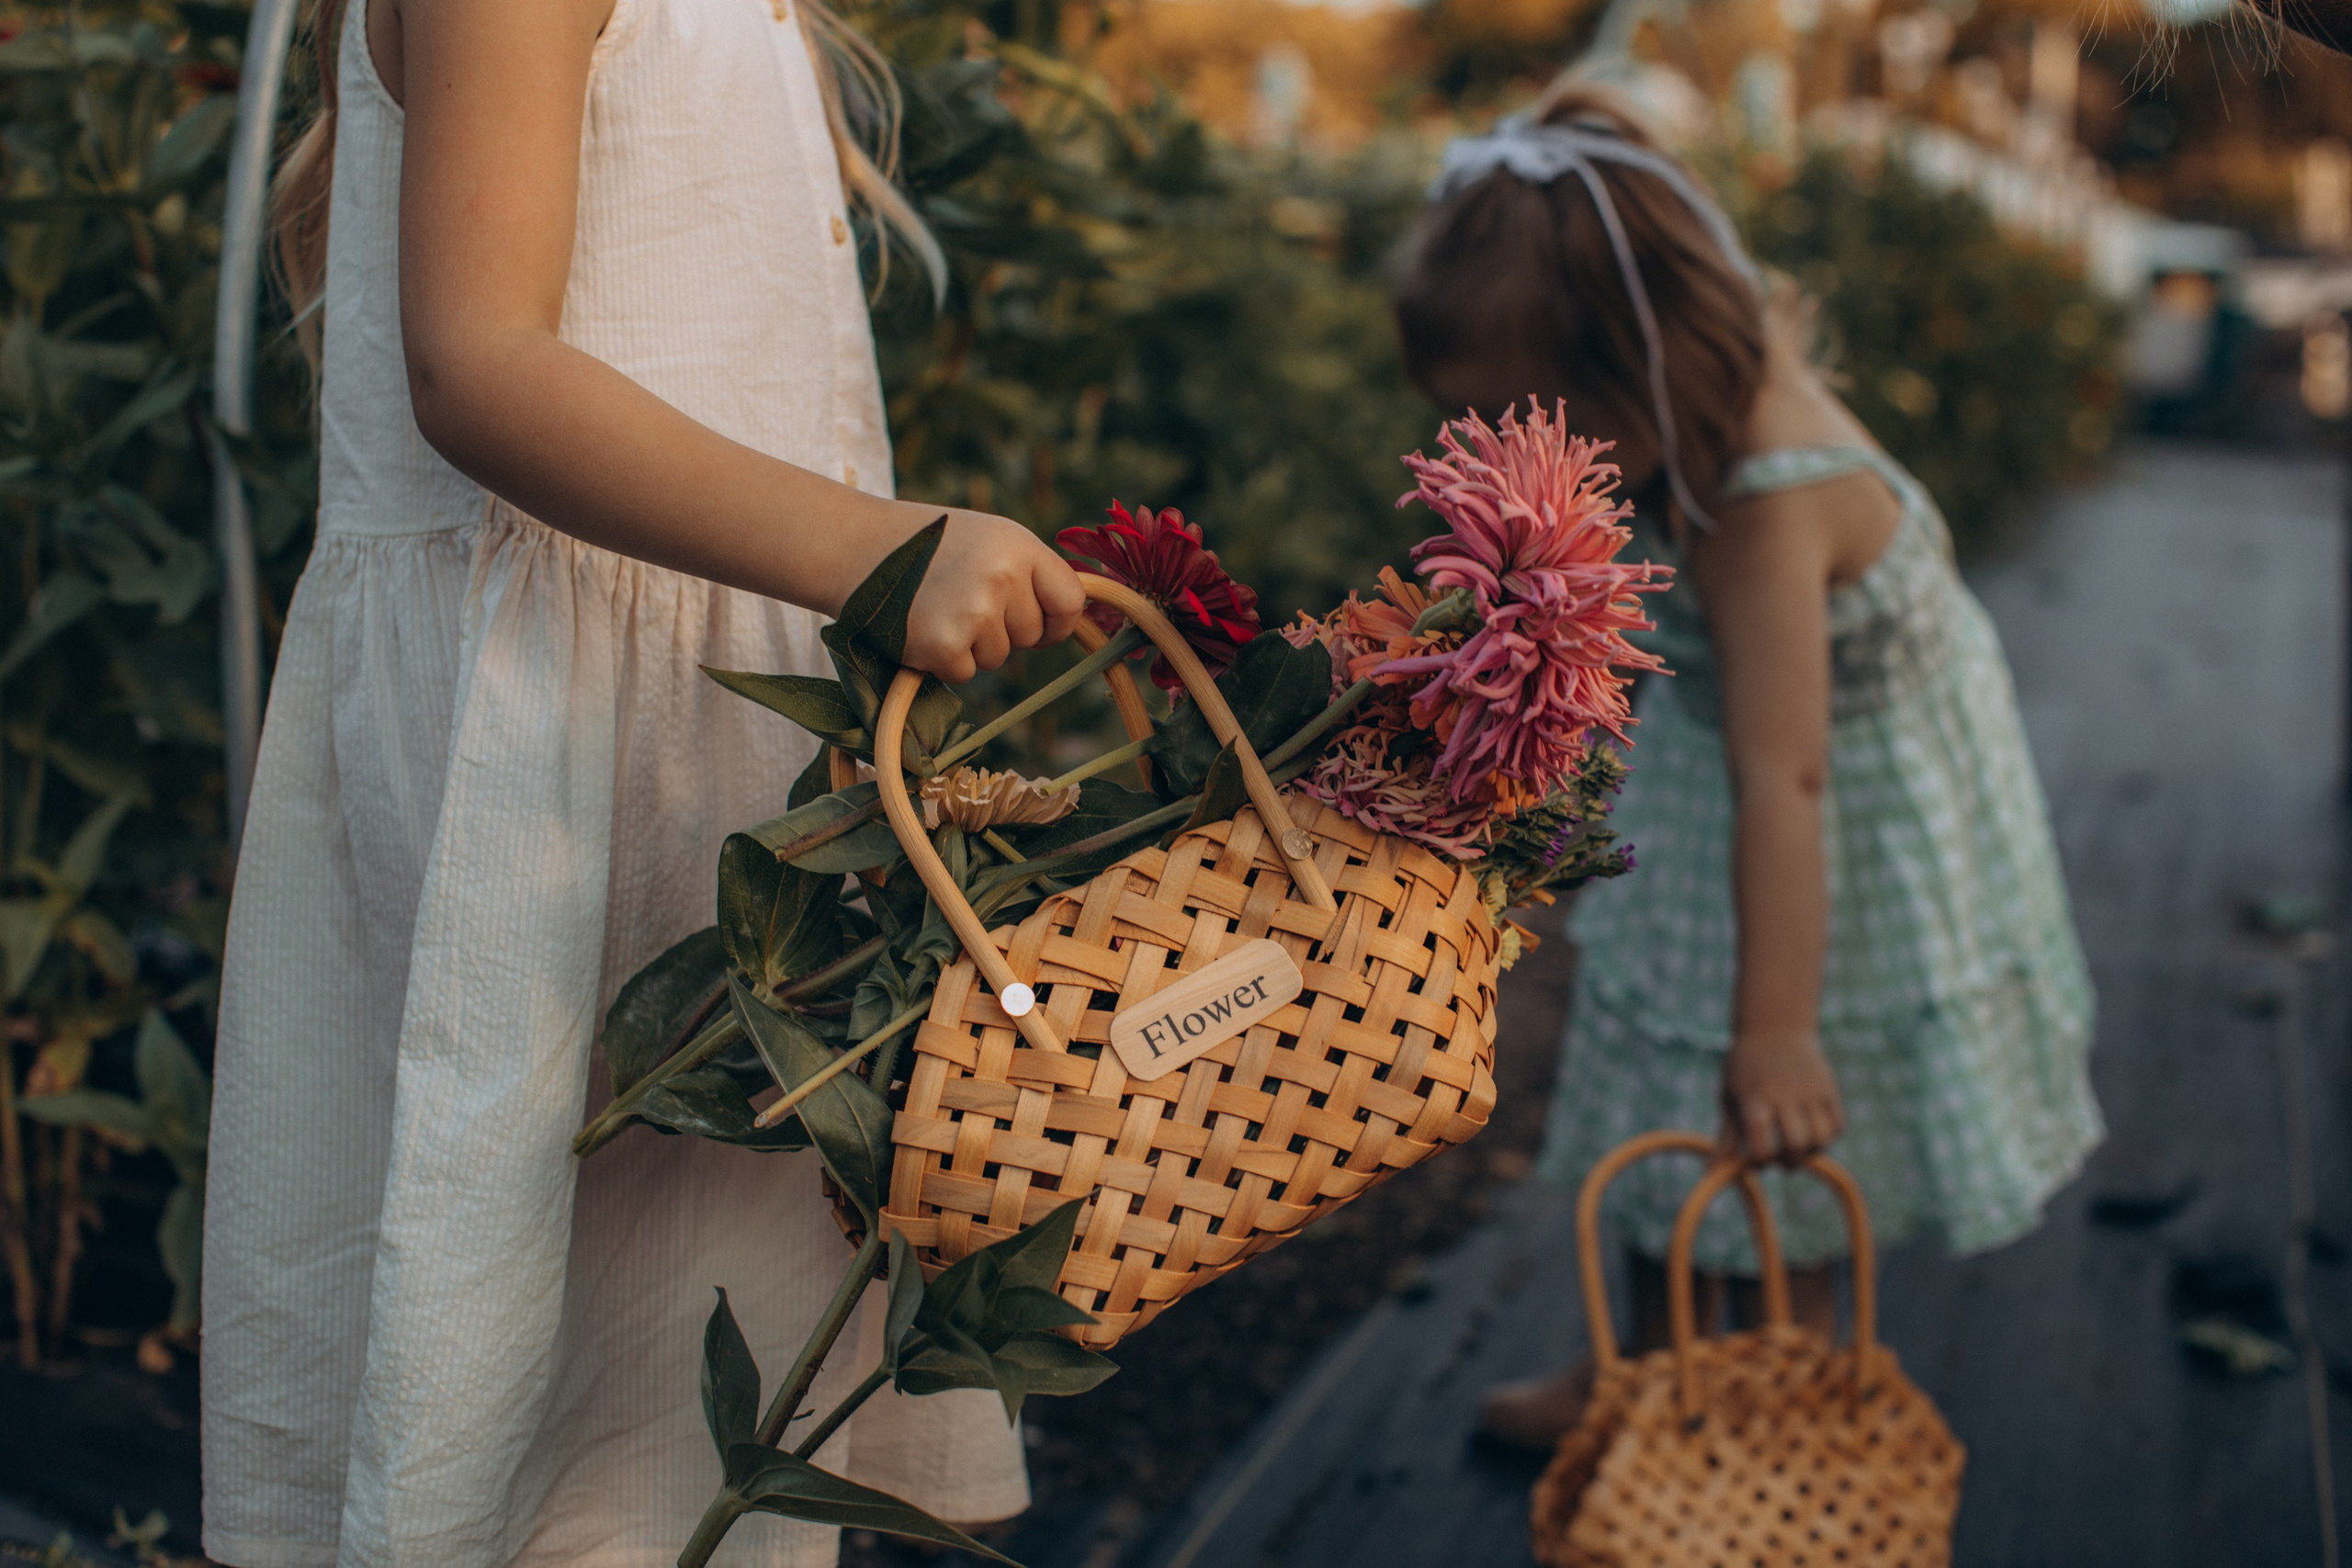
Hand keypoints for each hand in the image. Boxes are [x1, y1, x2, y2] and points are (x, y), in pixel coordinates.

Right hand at [853, 509, 1087, 682]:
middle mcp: (1001, 577)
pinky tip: (922, 626)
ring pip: (999, 656)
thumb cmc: (931, 546)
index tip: (1040, 622)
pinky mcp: (944, 646)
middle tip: (961, 599)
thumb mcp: (990, 539)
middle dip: (1005, 629)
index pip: (1070, 601)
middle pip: (1032, 635)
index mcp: (1018, 546)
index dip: (1057, 620)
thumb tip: (1072, 618)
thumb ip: (1032, 573)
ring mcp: (973, 613)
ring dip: (972, 644)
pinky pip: (965, 673)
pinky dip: (944, 660)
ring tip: (937, 607)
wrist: (857, 549)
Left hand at [1718, 1029, 1842, 1166]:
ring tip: (1798, 1147)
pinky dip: (1827, 1138)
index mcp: (1754, 1097)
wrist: (1774, 1029)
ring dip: (1811, 1152)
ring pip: (1821, 1138)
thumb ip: (1726, 1138)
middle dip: (1789, 1161)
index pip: (1761, 1140)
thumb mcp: (1729, 1098)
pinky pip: (1837, 1126)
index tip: (1756, 1161)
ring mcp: (1810, 1091)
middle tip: (1780, 1158)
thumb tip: (1711, 1174)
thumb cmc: (1745, 1070)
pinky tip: (1811, 1133)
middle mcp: (1784, 1094)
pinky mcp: (1829, 1089)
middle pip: (1796, 1143)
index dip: (1760, 1160)